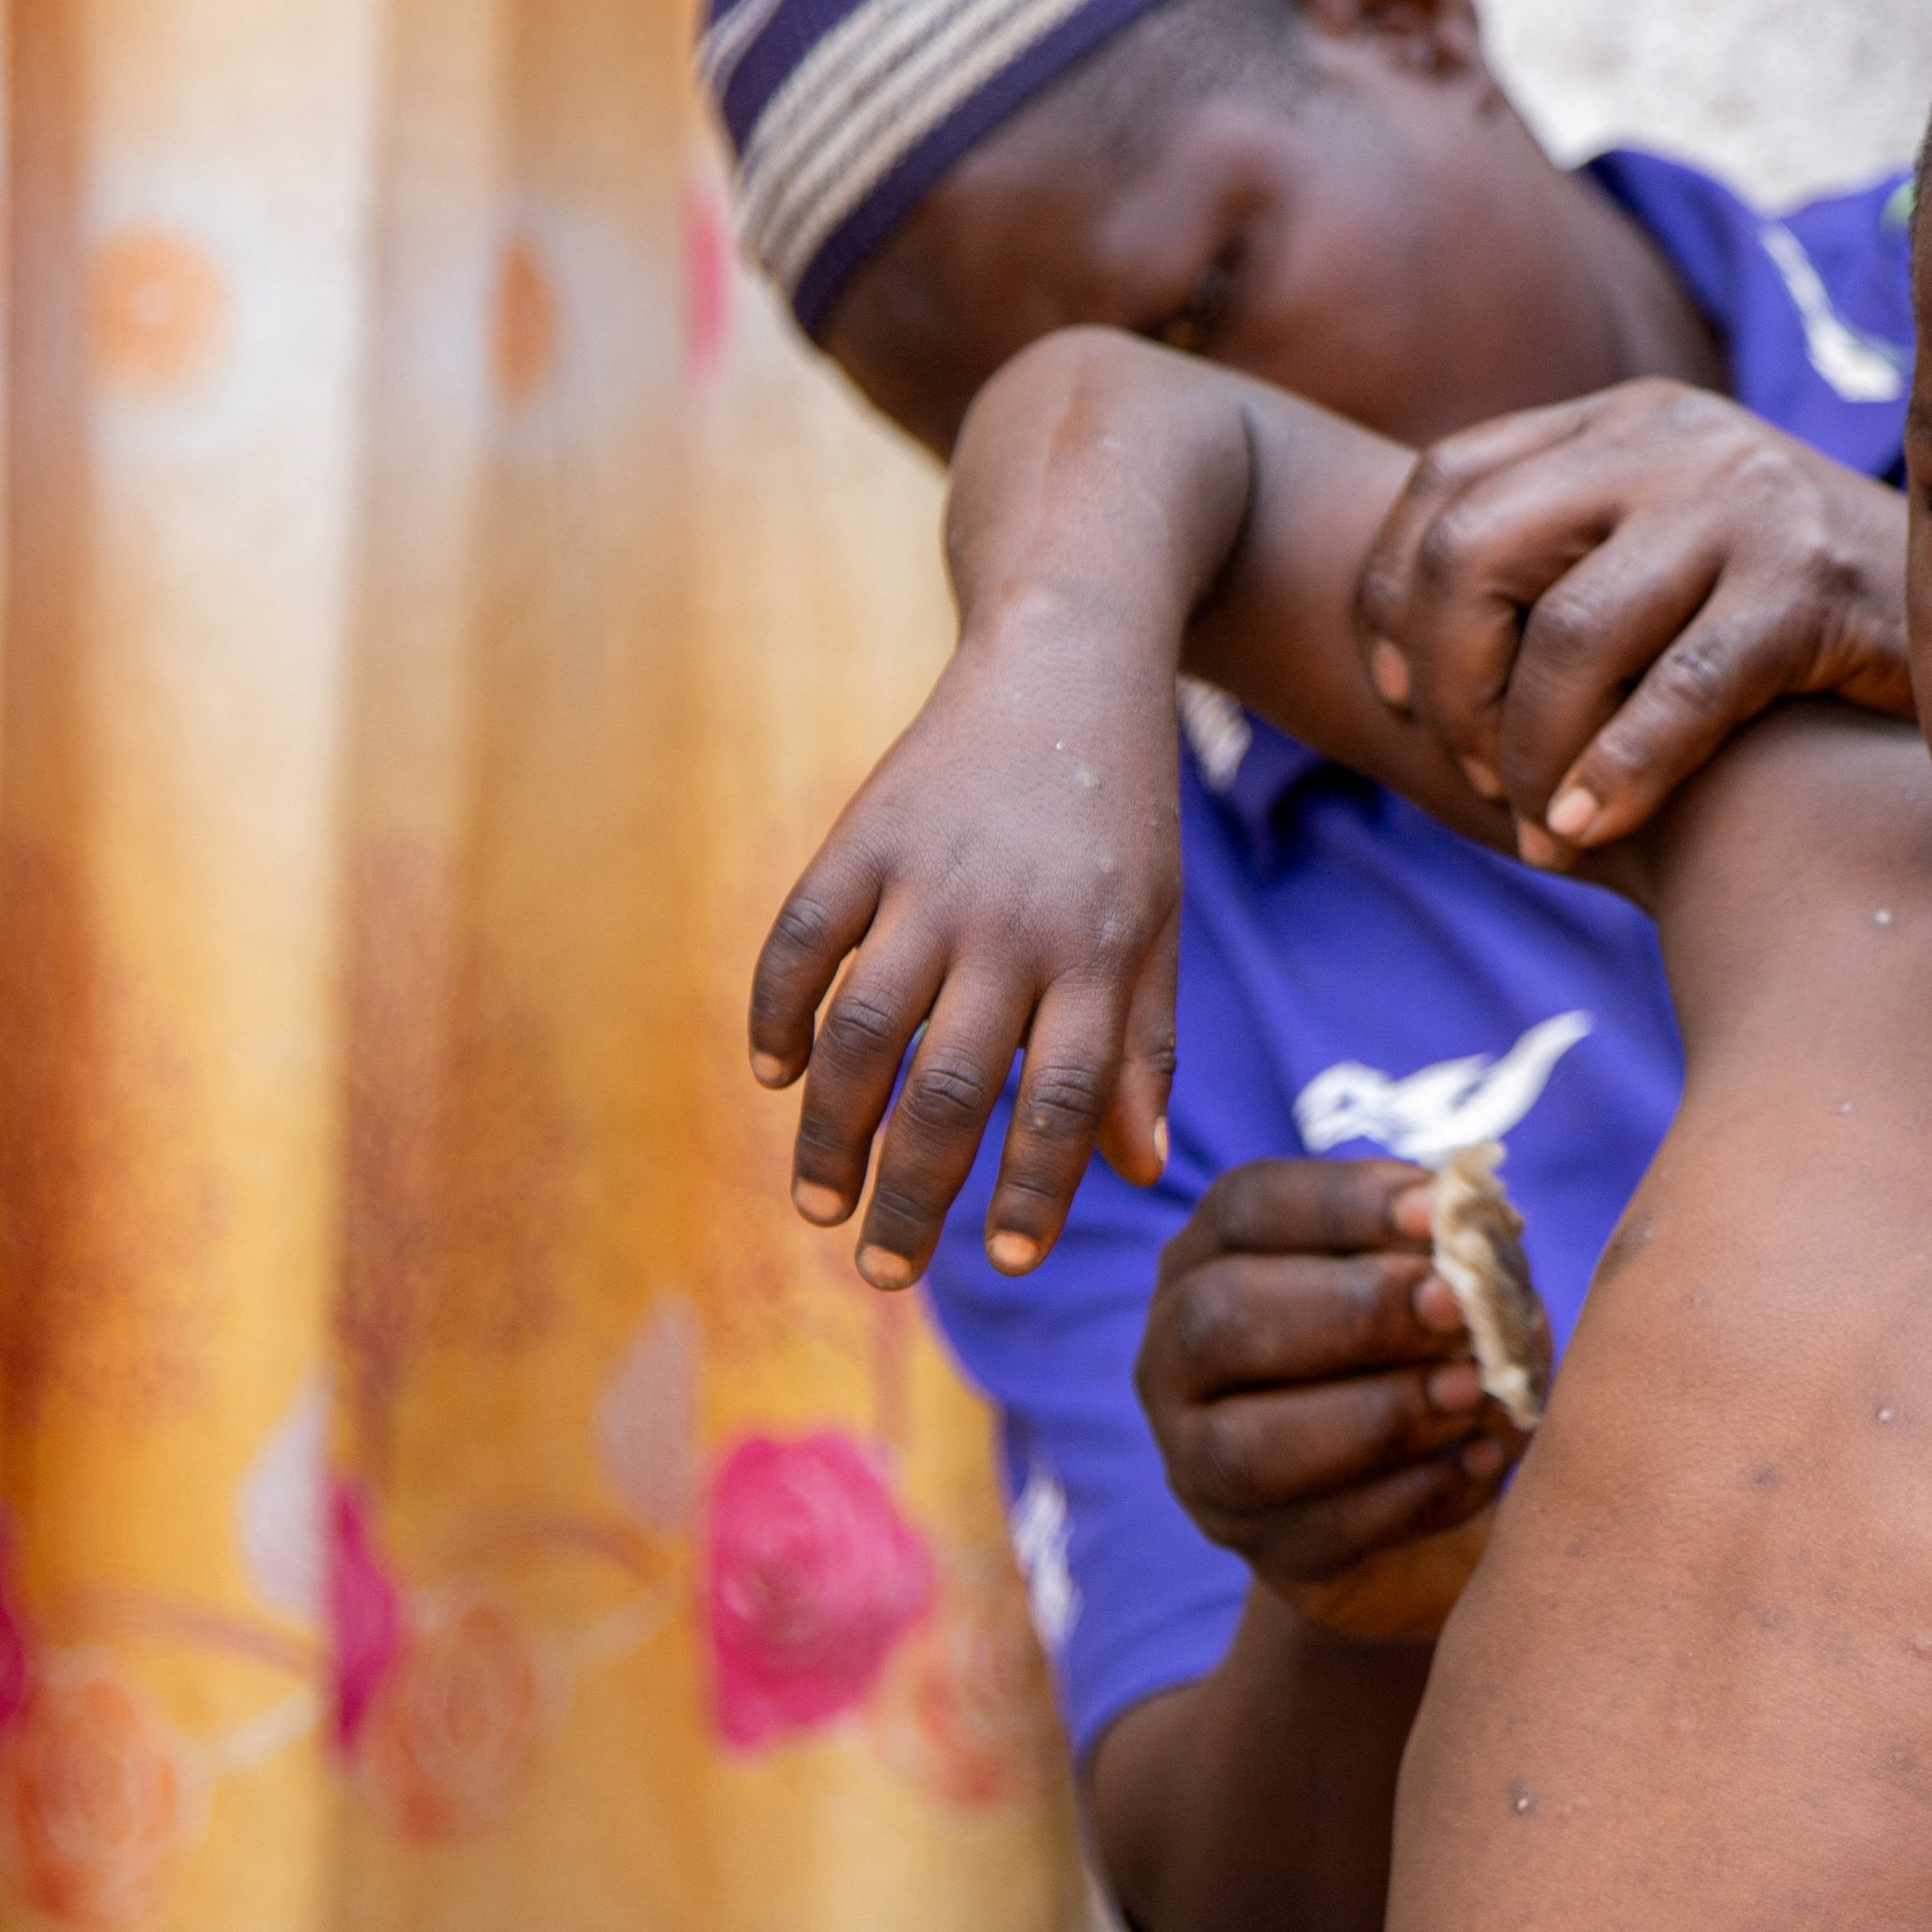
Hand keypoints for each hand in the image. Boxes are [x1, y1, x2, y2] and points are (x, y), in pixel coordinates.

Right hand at [745, 606, 1181, 1287]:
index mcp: (1096, 954)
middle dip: (915, 1195)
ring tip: (820, 1207)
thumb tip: (1140, 1172)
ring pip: (864, 1033)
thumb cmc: (1122, 813)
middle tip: (888, 1273)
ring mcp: (928, 879)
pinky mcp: (863, 836)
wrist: (1069, 658)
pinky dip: (778, 1012)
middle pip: (950, 1089)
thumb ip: (1147, 1045)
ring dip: (832, 1133)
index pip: (1061, 1101)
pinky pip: (802, 941)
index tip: (1010, 1262)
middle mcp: (1011, 924)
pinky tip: (774, 1077)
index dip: (1033, 1190)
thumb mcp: (1157, 923)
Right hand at [1137, 1158, 1532, 1641]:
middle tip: (1455, 1306)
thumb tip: (1481, 1232)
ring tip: (1471, 1391)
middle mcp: (1178, 1353)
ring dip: (1376, 1415)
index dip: (1342, 1205)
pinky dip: (1411, 1495)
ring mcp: (1198, 1461)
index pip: (1247, 1208)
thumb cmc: (1423, 1345)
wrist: (1422, 1484)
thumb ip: (1452, 1250)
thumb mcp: (1438, 1280)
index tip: (1438, 1210)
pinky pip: (1316, 1532)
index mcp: (1213, 1254)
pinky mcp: (1254, 1546)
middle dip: (1352, 1310)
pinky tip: (1481, 1460)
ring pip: (1247, 1446)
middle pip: (1223, 1319)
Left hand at [1354, 379, 1911, 866]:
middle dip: (1446, 681)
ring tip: (1536, 823)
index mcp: (1627, 421)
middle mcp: (1675, 441)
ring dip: (1529, 749)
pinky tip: (1589, 830)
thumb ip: (1576, 565)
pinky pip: (1680, 690)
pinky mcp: (1812, 587)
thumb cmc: (1807, 617)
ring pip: (1569, 631)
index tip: (1392, 688)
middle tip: (1474, 774)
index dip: (1393, 594)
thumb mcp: (1680, 550)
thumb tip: (1412, 669)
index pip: (1449, 482)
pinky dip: (1617, 773)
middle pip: (1478, 550)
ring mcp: (1747, 504)